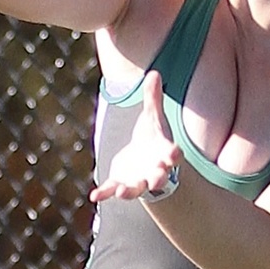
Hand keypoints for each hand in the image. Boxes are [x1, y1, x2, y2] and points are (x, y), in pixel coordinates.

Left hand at [91, 70, 182, 203]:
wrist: (145, 161)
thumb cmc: (152, 139)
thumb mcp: (153, 118)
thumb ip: (153, 99)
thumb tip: (154, 73)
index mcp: (165, 153)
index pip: (172, 155)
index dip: (173, 155)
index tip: (174, 154)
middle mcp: (154, 171)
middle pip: (159, 177)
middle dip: (158, 179)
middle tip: (157, 180)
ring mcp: (138, 180)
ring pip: (136, 189)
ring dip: (129, 191)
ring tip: (121, 191)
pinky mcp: (121, 183)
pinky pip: (113, 190)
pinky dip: (105, 194)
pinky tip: (95, 196)